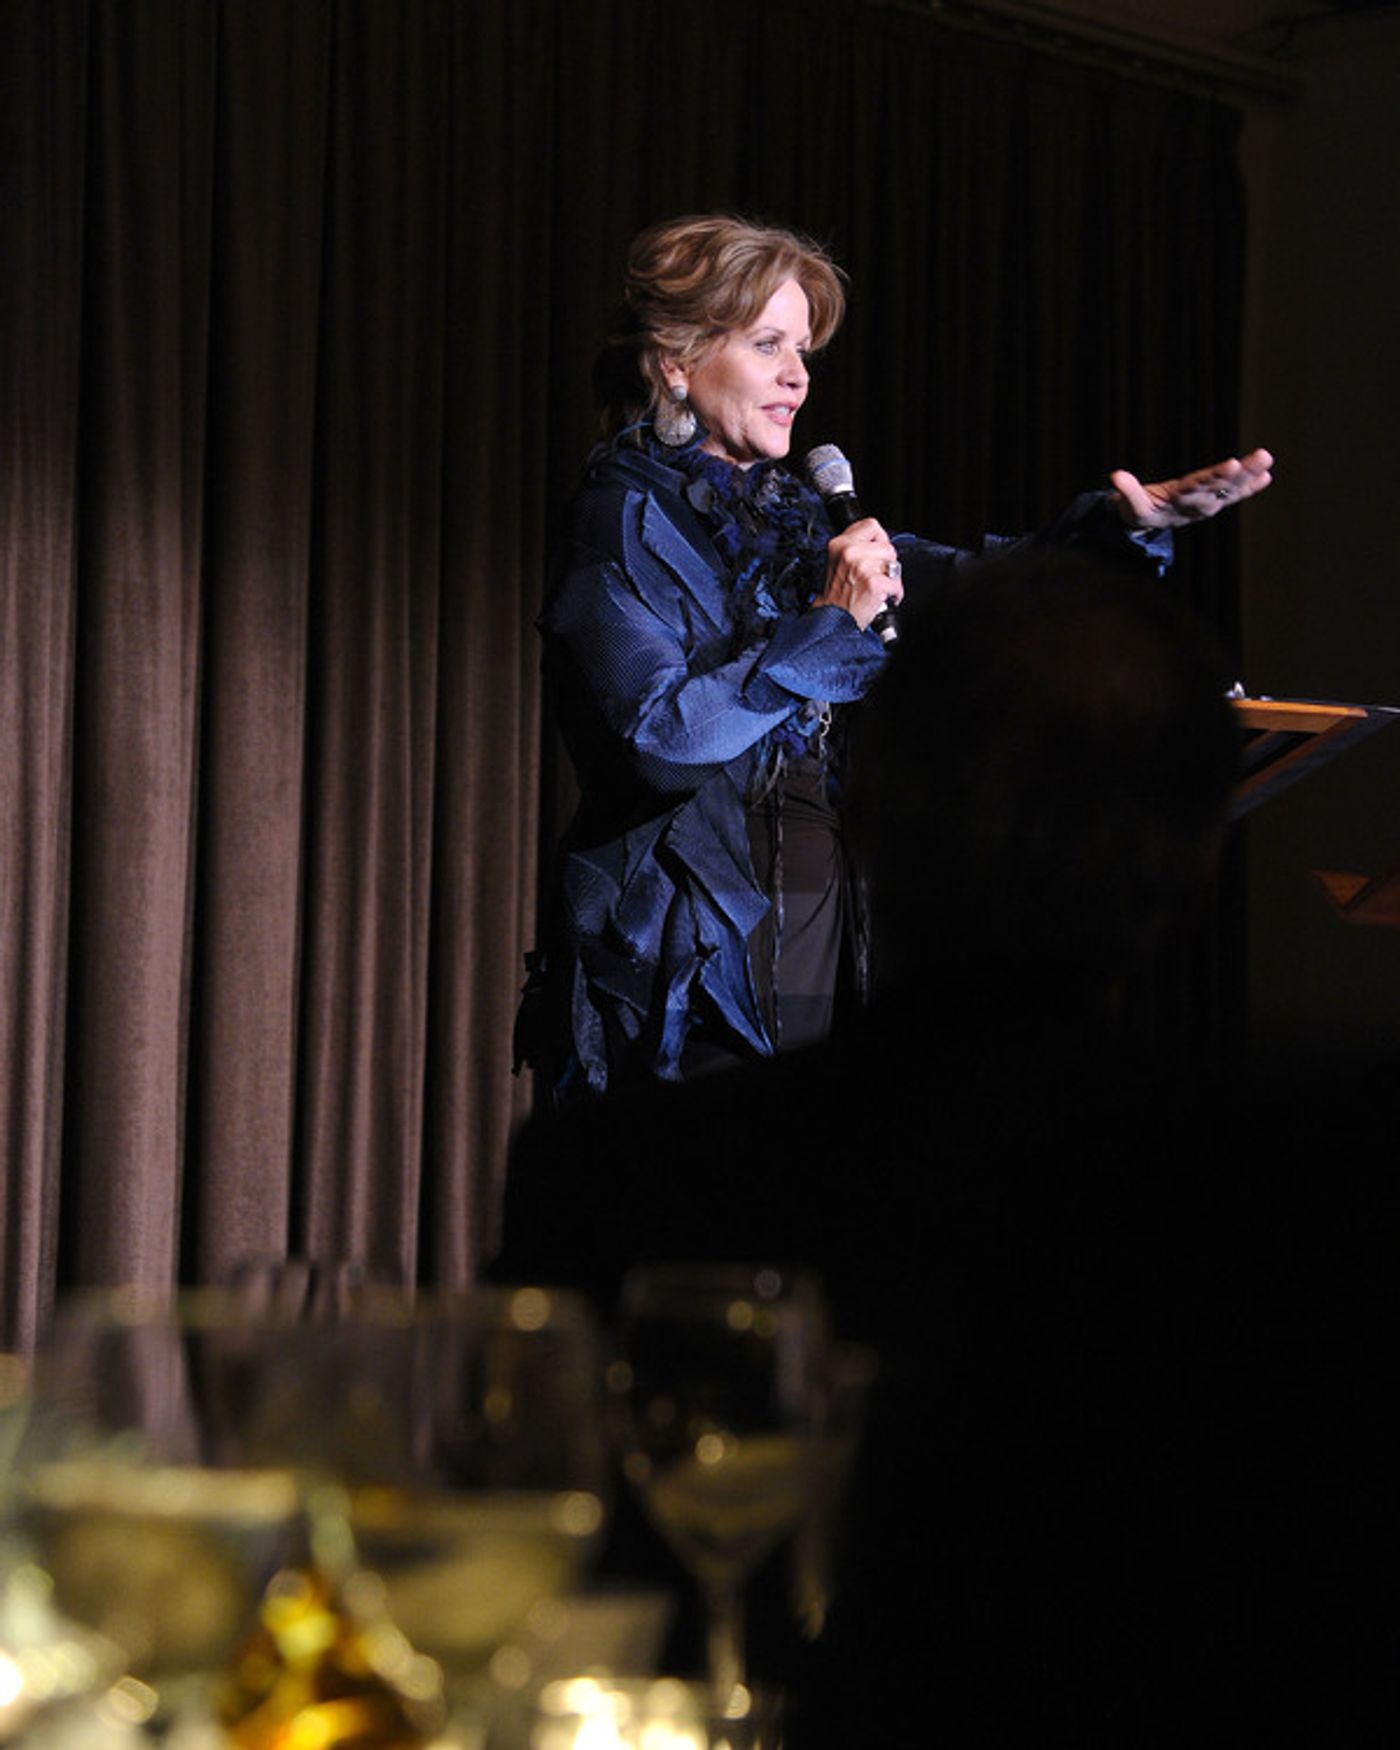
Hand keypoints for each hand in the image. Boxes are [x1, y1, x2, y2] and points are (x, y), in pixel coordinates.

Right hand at [815, 517, 903, 632]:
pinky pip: (896, 583)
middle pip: (887, 546)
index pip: (871, 525)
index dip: (879, 539)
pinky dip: (893, 594)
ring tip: (878, 586)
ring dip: (891, 578)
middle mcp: (849, 552)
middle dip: (886, 562)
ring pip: (893, 563)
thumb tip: (877, 541)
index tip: (877, 551)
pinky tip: (881, 597)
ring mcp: (862, 567)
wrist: (831, 618)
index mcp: (839, 544)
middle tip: (876, 574)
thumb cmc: (835, 595)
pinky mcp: (873, 583)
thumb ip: (854, 547)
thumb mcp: (837, 561)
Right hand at [1110, 447, 1273, 529]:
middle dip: (1244, 472)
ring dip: (1251, 474)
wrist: (1148, 525)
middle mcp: (1198, 502)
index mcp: (1179, 501)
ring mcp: (1207, 502)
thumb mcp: (1128, 506)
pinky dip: (1249, 487)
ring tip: (1267, 459)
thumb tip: (1114, 476)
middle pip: (1223, 485)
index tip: (1231, 464)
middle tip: (1263, 457)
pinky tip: (1266, 477)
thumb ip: (1125, 492)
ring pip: (1231, 487)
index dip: (1215, 476)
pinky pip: (1233, 495)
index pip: (1200, 485)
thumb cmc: (1137, 512)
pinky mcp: (1211, 501)